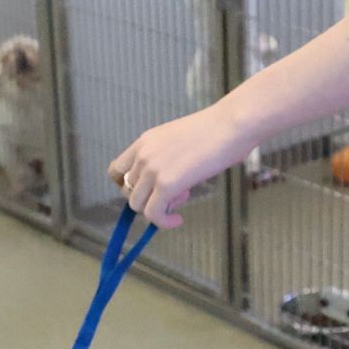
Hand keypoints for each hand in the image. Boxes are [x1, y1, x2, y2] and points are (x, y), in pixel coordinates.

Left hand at [110, 107, 245, 228]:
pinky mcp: (166, 184)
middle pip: (127, 191)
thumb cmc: (217, 131)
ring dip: (157, 209)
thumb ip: (167, 161)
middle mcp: (143, 154)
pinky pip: (153, 214)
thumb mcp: (180, 142)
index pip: (116, 170)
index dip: (127, 186)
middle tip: (175, 193)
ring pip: (137, 205)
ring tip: (183, 198)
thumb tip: (171, 188)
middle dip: (148, 198)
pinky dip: (163, 222)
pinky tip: (177, 220)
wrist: (232, 125)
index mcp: (145, 141)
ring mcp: (152, 169)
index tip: (145, 192)